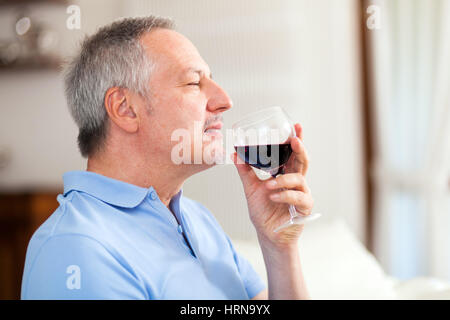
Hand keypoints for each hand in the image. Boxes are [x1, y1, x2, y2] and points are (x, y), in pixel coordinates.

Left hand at [232, 123, 312, 248]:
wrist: (267, 234)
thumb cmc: (263, 211)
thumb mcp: (250, 188)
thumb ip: (245, 171)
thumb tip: (235, 153)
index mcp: (285, 173)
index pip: (292, 154)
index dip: (296, 139)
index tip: (295, 126)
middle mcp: (296, 181)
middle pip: (302, 161)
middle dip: (300, 149)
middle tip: (295, 140)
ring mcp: (302, 193)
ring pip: (299, 178)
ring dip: (283, 179)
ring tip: (269, 184)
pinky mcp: (304, 207)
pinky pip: (298, 197)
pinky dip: (285, 194)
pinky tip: (273, 196)